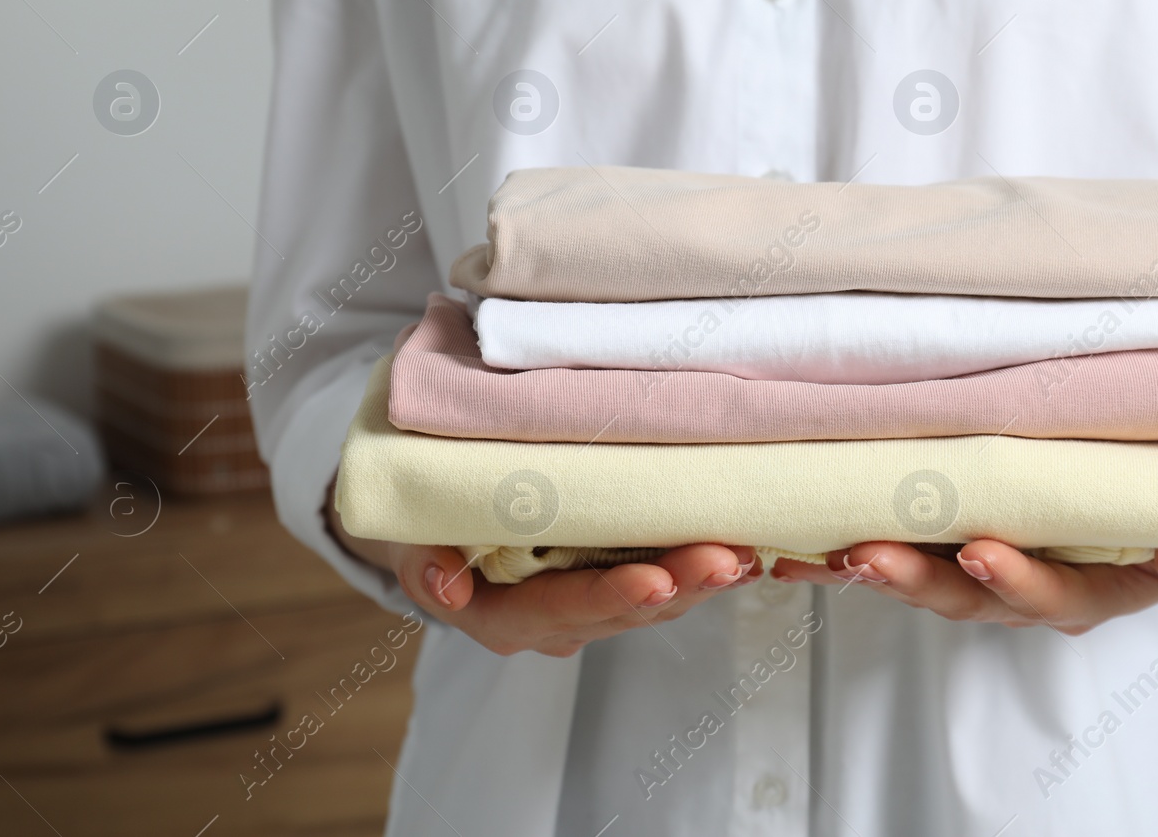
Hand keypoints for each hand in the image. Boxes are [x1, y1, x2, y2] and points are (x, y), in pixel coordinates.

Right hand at [384, 541, 758, 656]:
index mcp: (505, 617)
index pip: (566, 607)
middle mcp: (555, 622)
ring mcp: (587, 607)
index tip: (656, 579)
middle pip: (624, 610)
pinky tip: (744, 552)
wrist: (432, 535)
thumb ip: (426, 565)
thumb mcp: (410, 545)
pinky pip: (661, 585)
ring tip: (747, 552)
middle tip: (729, 558)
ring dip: (702, 581)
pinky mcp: (611, 584)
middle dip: (681, 585)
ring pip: (653, 603)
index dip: (613, 596)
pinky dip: (700, 571)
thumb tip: (445, 584)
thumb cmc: (424, 534)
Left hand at [770, 541, 1157, 634]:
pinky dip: (837, 559)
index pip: (1056, 595)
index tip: (980, 553)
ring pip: (920, 581)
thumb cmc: (1150, 509)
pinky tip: (792, 551)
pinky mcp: (932, 554)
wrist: (1127, 503)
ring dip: (872, 568)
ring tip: (829, 550)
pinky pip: (883, 560)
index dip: (1018, 580)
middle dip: (919, 580)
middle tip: (873, 555)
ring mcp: (975, 575)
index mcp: (1090, 588)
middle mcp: (1026, 591)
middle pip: (970, 597)